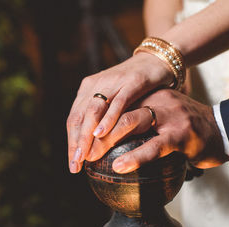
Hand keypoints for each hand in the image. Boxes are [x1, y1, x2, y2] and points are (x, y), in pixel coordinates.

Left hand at [67, 52, 173, 172]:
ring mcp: (113, 82)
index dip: (71, 142)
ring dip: (87, 135)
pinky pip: (117, 103)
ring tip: (85, 155)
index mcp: (88, 89)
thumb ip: (101, 117)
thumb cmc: (134, 86)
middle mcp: (96, 84)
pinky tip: (101, 134)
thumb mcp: (113, 101)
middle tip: (76, 164)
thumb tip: (91, 146)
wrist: (157, 59)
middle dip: (76, 143)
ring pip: (93, 111)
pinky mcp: (131, 82)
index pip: (74, 119)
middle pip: (79, 116)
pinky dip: (108, 119)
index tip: (73, 163)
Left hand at [86, 89, 228, 172]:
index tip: (74, 145)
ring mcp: (167, 114)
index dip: (87, 124)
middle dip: (90, 133)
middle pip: (113, 111)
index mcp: (144, 96)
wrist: (220, 129)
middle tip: (77, 154)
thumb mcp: (155, 117)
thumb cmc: (183, 129)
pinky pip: (154, 144)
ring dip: (106, 141)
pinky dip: (136, 156)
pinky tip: (120, 166)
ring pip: (129, 122)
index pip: (108, 106)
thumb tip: (102, 139)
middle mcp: (153, 99)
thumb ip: (134, 120)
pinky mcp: (181, 132)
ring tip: (90, 157)